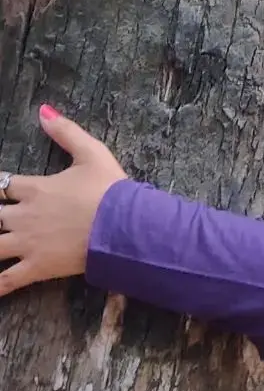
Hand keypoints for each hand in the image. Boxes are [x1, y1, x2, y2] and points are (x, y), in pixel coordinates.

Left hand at [0, 108, 127, 297]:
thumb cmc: (110, 190)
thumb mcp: (92, 153)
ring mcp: (27, 243)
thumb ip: (65, 132)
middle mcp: (23, 215)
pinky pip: (7, 280)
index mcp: (34, 188)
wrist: (124, 226)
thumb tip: (43, 110)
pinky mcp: (36, 267)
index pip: (2, 184)